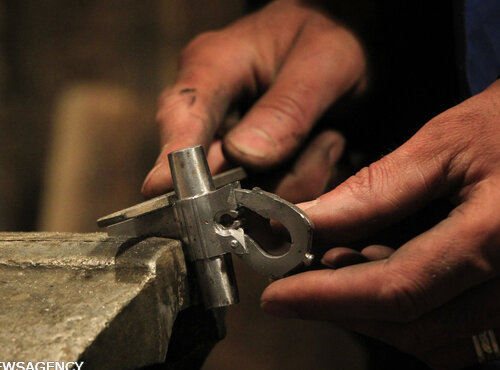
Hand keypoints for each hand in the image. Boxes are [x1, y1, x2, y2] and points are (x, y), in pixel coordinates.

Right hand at [142, 0, 365, 201]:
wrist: (338, 51)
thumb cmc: (325, 44)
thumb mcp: (324, 61)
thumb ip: (289, 107)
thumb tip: (246, 156)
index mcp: (213, 65)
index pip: (183, 113)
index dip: (172, 155)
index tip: (161, 189)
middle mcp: (208, 107)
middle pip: (209, 166)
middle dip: (261, 179)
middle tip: (320, 150)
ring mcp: (223, 142)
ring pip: (240, 189)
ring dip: (291, 179)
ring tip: (328, 140)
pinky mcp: (241, 167)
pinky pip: (261, 196)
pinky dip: (296, 184)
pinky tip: (320, 151)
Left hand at [261, 77, 499, 369]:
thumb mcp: (447, 142)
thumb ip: (376, 190)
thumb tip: (305, 222)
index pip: (397, 289)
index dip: (327, 298)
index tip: (277, 297)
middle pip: (415, 327)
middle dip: (346, 310)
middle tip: (302, 280)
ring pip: (439, 342)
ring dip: (378, 318)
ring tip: (343, 271)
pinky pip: (466, 336)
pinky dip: (415, 318)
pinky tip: (391, 277)